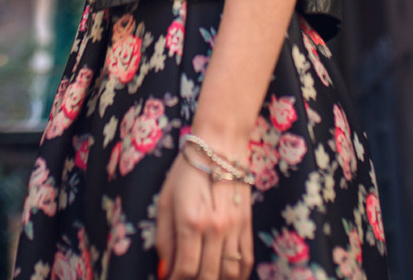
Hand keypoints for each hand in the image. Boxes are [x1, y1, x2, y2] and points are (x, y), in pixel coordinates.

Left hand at [155, 145, 253, 279]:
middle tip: (184, 278)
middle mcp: (215, 229)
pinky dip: (237, 275)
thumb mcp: (165, 202)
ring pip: (230, 273)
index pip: (185, 269)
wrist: (220, 146)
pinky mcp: (247, 225)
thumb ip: (165, 239)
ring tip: (203, 276)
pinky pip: (247, 260)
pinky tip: (226, 276)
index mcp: (191, 222)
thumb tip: (166, 270)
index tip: (169, 279)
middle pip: (208, 276)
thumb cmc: (187, 171)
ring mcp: (235, 228)